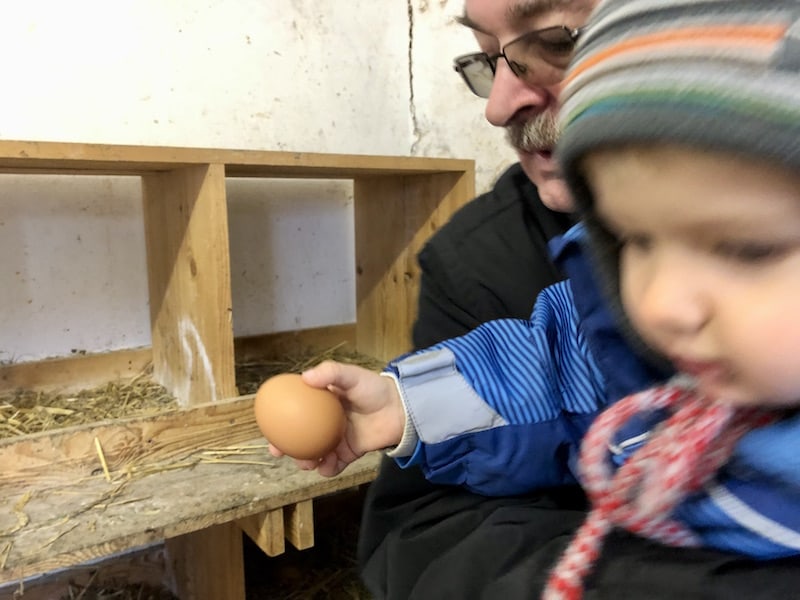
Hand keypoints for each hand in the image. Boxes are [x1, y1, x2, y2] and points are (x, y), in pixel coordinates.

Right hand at [268, 360, 404, 476]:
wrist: (400, 409)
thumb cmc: (374, 388)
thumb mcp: (351, 375)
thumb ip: (331, 373)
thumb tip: (305, 377)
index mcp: (321, 404)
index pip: (294, 412)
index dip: (279, 421)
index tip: (268, 427)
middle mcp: (325, 423)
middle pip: (299, 438)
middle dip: (287, 448)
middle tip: (279, 452)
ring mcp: (336, 439)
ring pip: (313, 454)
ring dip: (306, 461)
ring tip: (307, 462)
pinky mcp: (349, 453)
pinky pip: (333, 465)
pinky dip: (327, 469)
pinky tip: (326, 467)